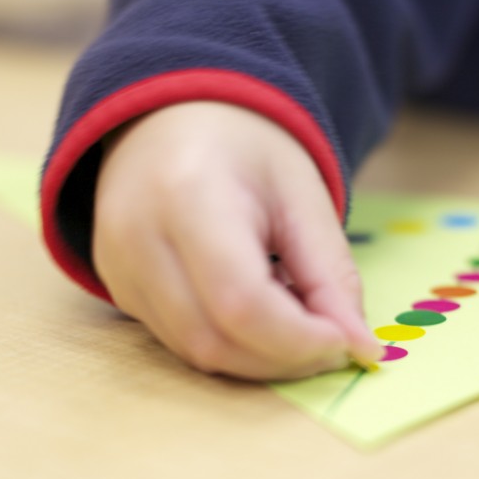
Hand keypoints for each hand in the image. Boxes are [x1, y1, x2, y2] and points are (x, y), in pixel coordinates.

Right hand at [94, 102, 382, 379]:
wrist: (174, 120)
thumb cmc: (247, 151)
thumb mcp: (304, 197)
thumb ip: (332, 276)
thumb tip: (360, 348)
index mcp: (189, 196)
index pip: (241, 303)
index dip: (299, 339)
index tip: (347, 343)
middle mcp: (139, 239)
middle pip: (213, 339)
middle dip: (284, 358)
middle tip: (335, 344)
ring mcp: (119, 269)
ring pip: (195, 352)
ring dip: (261, 358)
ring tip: (300, 321)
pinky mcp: (119, 290)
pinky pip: (180, 342)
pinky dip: (234, 344)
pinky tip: (263, 313)